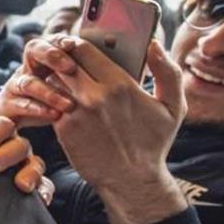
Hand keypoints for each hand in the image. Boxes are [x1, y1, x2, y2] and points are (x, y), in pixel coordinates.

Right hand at [0, 37, 78, 127]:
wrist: (12, 118)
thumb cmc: (46, 100)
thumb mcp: (62, 84)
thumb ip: (77, 73)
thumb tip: (108, 58)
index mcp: (40, 59)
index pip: (48, 41)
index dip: (59, 42)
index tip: (73, 45)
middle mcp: (26, 68)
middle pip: (33, 50)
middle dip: (51, 56)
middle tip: (71, 68)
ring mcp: (14, 87)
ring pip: (29, 83)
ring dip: (50, 92)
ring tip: (69, 104)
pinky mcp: (7, 106)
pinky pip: (20, 105)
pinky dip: (38, 110)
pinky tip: (55, 115)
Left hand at [0, 101, 50, 200]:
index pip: (2, 127)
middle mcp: (12, 147)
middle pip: (18, 146)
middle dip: (4, 156)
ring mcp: (24, 166)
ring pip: (34, 165)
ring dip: (30, 174)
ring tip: (22, 185)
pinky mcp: (32, 186)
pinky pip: (44, 186)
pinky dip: (44, 191)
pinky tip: (41, 199)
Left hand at [45, 36, 187, 223]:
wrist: (131, 180)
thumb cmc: (153, 143)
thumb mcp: (173, 107)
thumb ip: (168, 72)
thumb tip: (154, 45)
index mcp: (120, 85)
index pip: (85, 50)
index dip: (75, 44)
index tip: (73, 43)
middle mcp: (95, 96)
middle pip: (64, 63)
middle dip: (60, 58)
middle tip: (60, 58)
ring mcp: (75, 113)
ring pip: (53, 82)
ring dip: (54, 78)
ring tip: (58, 79)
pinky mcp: (63, 129)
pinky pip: (50, 104)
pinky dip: (50, 99)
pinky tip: (56, 100)